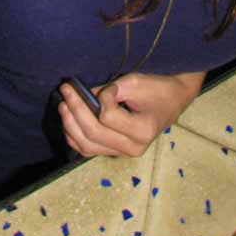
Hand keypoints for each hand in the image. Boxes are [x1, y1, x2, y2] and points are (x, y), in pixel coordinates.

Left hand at [58, 71, 204, 157]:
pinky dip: (74, 136)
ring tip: (63, 104)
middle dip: (75, 110)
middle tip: (65, 90)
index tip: (108, 86)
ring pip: (87, 146)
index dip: (101, 98)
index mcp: (143, 130)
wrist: (173, 101)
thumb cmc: (157, 89)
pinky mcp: (116, 152)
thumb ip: (109, 90)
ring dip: (70, 125)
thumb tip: (84, 94)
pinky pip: (89, 150)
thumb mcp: (135, 83)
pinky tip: (68, 120)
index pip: (108, 117)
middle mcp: (133, 148)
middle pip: (93, 134)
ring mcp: (123, 153)